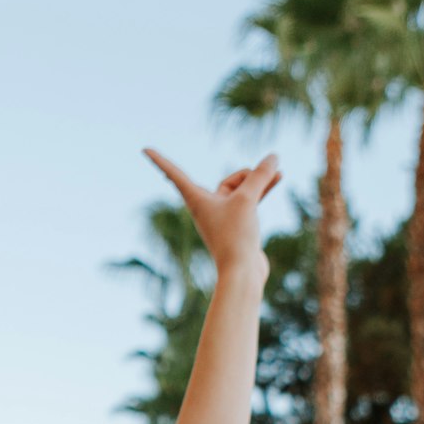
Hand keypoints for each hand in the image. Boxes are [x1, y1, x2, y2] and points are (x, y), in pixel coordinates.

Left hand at [143, 149, 280, 281]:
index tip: (144, 150)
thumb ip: (260, 175)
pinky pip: (250, 200)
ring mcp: (223, 216)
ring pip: (243, 189)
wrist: (242, 272)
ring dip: (259, 181)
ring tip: (279, 172)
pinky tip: (277, 180)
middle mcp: (207, 207)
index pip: (174, 173)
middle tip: (262, 183)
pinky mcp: (238, 224)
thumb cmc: (237, 237)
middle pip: (230, 180)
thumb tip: (273, 158)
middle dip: (249, 175)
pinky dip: (261, 190)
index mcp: (196, 199)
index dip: (160, 161)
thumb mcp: (248, 199)